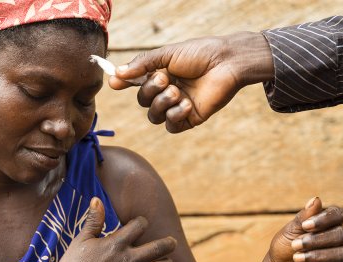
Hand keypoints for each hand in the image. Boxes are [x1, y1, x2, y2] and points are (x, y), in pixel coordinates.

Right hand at [54, 197, 176, 261]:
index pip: (140, 225)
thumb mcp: (81, 240)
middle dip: (169, 243)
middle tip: (172, 242)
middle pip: (159, 248)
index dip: (142, 221)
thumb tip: (97, 199)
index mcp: (117, 243)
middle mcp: (129, 259)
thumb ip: (93, 220)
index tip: (139, 224)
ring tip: (167, 260)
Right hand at [108, 32, 273, 132]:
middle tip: (165, 79)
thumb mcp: (167, 55)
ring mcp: (177, 106)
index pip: (136, 83)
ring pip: (154, 116)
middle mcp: (167, 91)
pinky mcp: (189, 119)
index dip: (124, 83)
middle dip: (150, 90)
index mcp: (160, 74)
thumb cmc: (200, 54)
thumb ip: (142, 65)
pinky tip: (187, 104)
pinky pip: (171, 126)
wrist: (227, 63)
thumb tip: (116, 74)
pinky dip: (175, 115)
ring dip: (162, 103)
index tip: (115, 82)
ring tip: (178, 92)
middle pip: (143, 101)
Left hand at [267, 197, 342, 261]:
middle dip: (317, 240)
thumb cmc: (285, 244)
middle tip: (295, 245)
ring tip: (297, 258)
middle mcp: (338, 237)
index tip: (305, 226)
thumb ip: (304, 217)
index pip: (338, 214)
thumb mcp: (291, 230)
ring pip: (342, 253)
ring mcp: (340, 255)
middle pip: (341, 234)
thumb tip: (316, 199)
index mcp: (328, 222)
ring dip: (317, 255)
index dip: (324, 219)